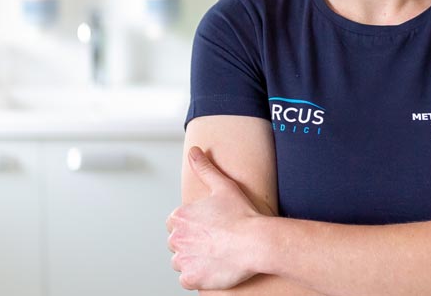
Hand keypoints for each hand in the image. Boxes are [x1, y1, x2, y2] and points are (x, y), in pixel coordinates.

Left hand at [167, 147, 261, 290]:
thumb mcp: (223, 186)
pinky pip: (187, 278)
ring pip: (181, 261)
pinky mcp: (190, 278)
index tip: (208, 227)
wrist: (255, 242)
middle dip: (190, 242)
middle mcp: (176, 238)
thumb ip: (204, 168)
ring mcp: (182, 259)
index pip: (175, 223)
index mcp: (180, 216)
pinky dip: (198, 275)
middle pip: (177, 242)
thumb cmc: (241, 214)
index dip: (192, 225)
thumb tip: (193, 151)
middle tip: (214, 240)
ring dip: (192, 259)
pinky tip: (213, 267)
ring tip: (214, 254)